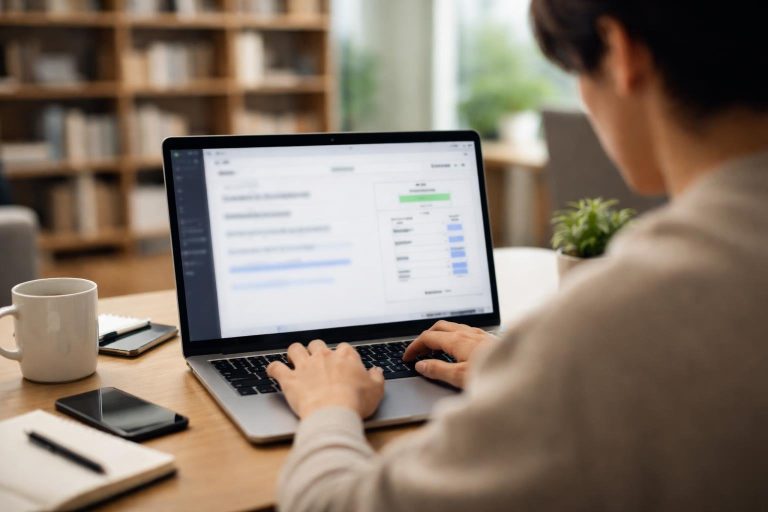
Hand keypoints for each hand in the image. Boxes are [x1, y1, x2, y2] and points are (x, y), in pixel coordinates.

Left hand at [267, 340, 384, 419]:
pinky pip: (276, 367)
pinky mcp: (290, 379)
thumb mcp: (376, 390)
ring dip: (294, 353)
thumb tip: (376, 371)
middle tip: (317, 361)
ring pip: (295, 349)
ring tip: (295, 359)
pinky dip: (273, 368)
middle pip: (317, 344)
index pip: (344, 348)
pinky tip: (272, 371)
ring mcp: (305, 366)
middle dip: (316, 350)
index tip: (343, 364)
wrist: (334, 411)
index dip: (342, 356)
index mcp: (345, 357)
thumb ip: (376, 378)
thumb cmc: (356, 402)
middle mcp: (324, 356)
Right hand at [403, 320, 496, 387]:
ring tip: (434, 349)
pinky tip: (458, 349)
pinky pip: (465, 331)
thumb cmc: (495, 375)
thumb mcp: (460, 378)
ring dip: (439, 335)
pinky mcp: (489, 339)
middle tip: (416, 350)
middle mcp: (468, 333)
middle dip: (424, 336)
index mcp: (458, 340)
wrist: (526, 374)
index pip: (428, 337)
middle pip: (439, 326)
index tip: (406, 357)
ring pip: (453, 327)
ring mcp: (480, 334)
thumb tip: (421, 365)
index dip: (414, 347)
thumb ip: (438, 371)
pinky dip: (453, 337)